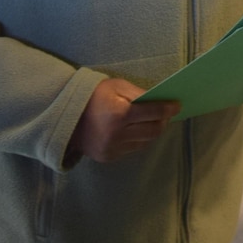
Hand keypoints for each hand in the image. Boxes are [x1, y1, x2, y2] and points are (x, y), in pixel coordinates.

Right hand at [66, 77, 181, 164]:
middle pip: (153, 131)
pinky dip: (138, 139)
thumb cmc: (93, 96)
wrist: (65, 116)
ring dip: (151, 131)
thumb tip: (161, 101)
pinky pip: (133, 149)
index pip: (154, 112)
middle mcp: (117, 134)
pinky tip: (135, 130)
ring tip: (151, 121)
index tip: (177, 105)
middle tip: (166, 114)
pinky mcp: (109, 157)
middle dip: (163, 121)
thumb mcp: (115, 86)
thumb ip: (138, 93)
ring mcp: (113, 148)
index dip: (168, 109)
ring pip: (145, 142)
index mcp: (119, 113)